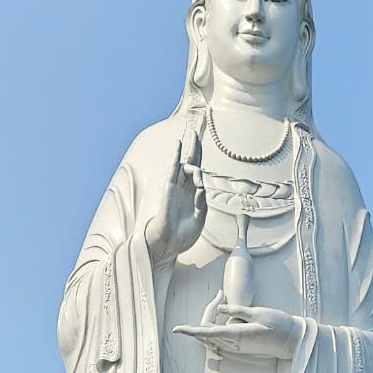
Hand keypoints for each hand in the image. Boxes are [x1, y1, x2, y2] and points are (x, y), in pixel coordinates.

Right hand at [145, 127, 205, 264]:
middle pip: (192, 160)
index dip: (199, 155)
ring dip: (196, 166)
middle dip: (195, 145)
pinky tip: (179, 144)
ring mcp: (177, 186)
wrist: (169, 243)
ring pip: (187, 165)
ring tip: (198, 182)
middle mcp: (185, 186)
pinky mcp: (170, 188)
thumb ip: (203, 202)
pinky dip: (177, 156)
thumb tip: (202, 187)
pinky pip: (173, 169)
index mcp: (193, 192)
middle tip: (196, 129)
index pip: (198, 170)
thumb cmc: (184, 233)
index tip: (200, 140)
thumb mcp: (200, 217)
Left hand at [184, 300, 301, 359]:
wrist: (293, 341)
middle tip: (218, 295)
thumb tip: (221, 308)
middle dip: (207, 313)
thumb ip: (238, 311)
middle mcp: (235, 344)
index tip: (177, 329)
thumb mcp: (258, 313)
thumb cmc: (279, 325)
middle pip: (209, 331)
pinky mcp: (242, 347)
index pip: (208, 333)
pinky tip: (223, 313)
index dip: (191, 331)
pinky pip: (222, 338)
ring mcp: (238, 348)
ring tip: (221, 298)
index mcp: (238, 335)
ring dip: (212, 319)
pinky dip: (218, 326)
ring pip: (214, 335)